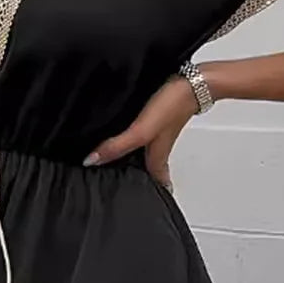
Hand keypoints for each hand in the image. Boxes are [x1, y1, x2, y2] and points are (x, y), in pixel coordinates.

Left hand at [83, 74, 199, 191]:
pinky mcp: (154, 120)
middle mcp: (156, 150)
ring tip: (107, 161)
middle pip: (142, 171)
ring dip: (126, 158)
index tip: (117, 200)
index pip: (147, 185)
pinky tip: (119, 135)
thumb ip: (117, 147)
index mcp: (155, 159)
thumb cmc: (172, 107)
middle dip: (128, 177)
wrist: (192, 82)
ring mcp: (156, 135)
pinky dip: (128, 139)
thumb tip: (92, 161)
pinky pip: (138, 136)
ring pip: (139, 154)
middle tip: (107, 183)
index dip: (134, 193)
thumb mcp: (141, 132)